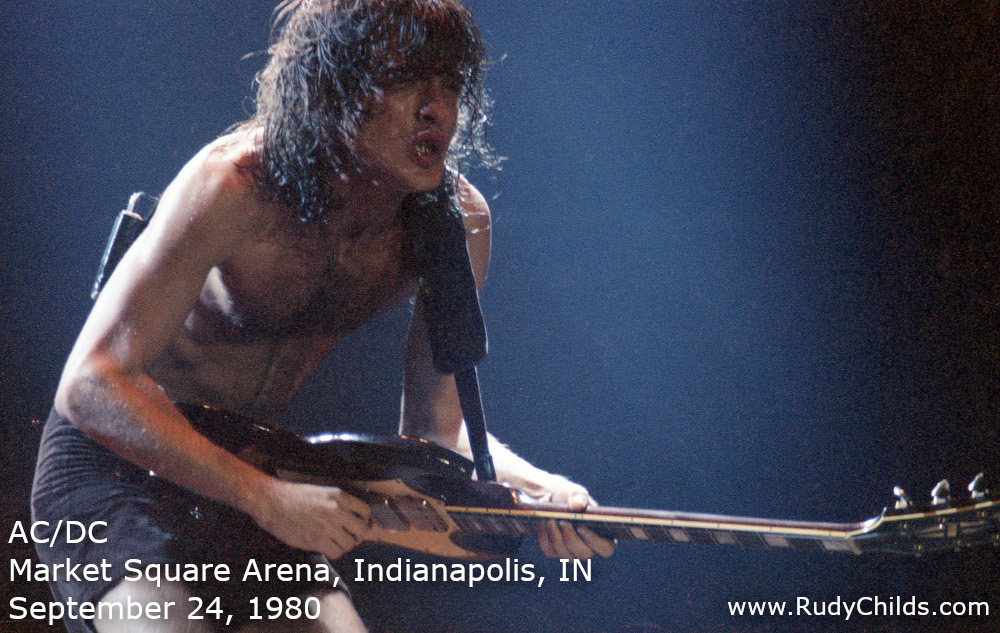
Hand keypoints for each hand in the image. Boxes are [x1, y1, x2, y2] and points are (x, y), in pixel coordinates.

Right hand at [252, 479, 370, 559]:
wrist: (272, 502)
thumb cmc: (294, 496)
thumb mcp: (321, 491)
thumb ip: (338, 502)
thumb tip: (352, 516)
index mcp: (339, 496)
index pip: (365, 511)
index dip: (364, 519)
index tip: (360, 523)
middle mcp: (336, 511)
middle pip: (361, 530)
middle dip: (359, 535)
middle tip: (352, 536)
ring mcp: (327, 527)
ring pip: (349, 544)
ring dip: (345, 544)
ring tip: (338, 541)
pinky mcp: (316, 540)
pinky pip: (336, 552)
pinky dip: (334, 551)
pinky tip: (328, 546)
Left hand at [501, 467, 614, 559]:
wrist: (551, 500)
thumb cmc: (570, 498)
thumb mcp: (575, 493)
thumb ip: (579, 497)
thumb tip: (578, 504)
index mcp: (603, 536)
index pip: (606, 549)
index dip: (595, 541)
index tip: (581, 527)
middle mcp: (588, 549)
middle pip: (583, 554)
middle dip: (571, 537)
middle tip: (562, 521)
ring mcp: (570, 554)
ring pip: (564, 553)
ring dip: (555, 533)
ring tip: (549, 516)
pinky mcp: (553, 552)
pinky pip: (549, 549)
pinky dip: (545, 533)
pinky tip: (544, 520)